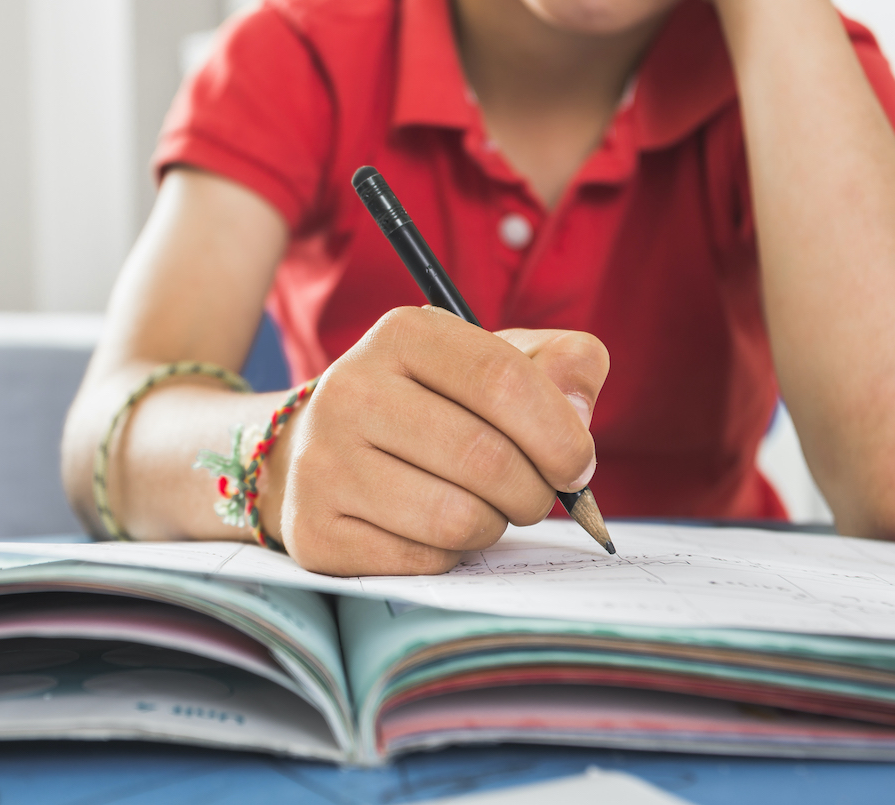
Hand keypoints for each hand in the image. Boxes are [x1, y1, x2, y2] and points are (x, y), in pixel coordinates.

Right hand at [259, 306, 608, 576]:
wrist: (321, 448)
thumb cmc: (433, 405)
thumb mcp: (497, 363)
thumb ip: (564, 365)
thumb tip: (579, 412)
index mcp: (403, 334)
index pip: (502, 380)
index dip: (560, 433)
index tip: (577, 463)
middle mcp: (351, 389)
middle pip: (485, 457)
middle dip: (534, 491)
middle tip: (534, 495)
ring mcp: (323, 460)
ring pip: (455, 518)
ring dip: (494, 526)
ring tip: (485, 509)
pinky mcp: (315, 527)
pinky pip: (421, 560)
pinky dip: (450, 555)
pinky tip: (436, 529)